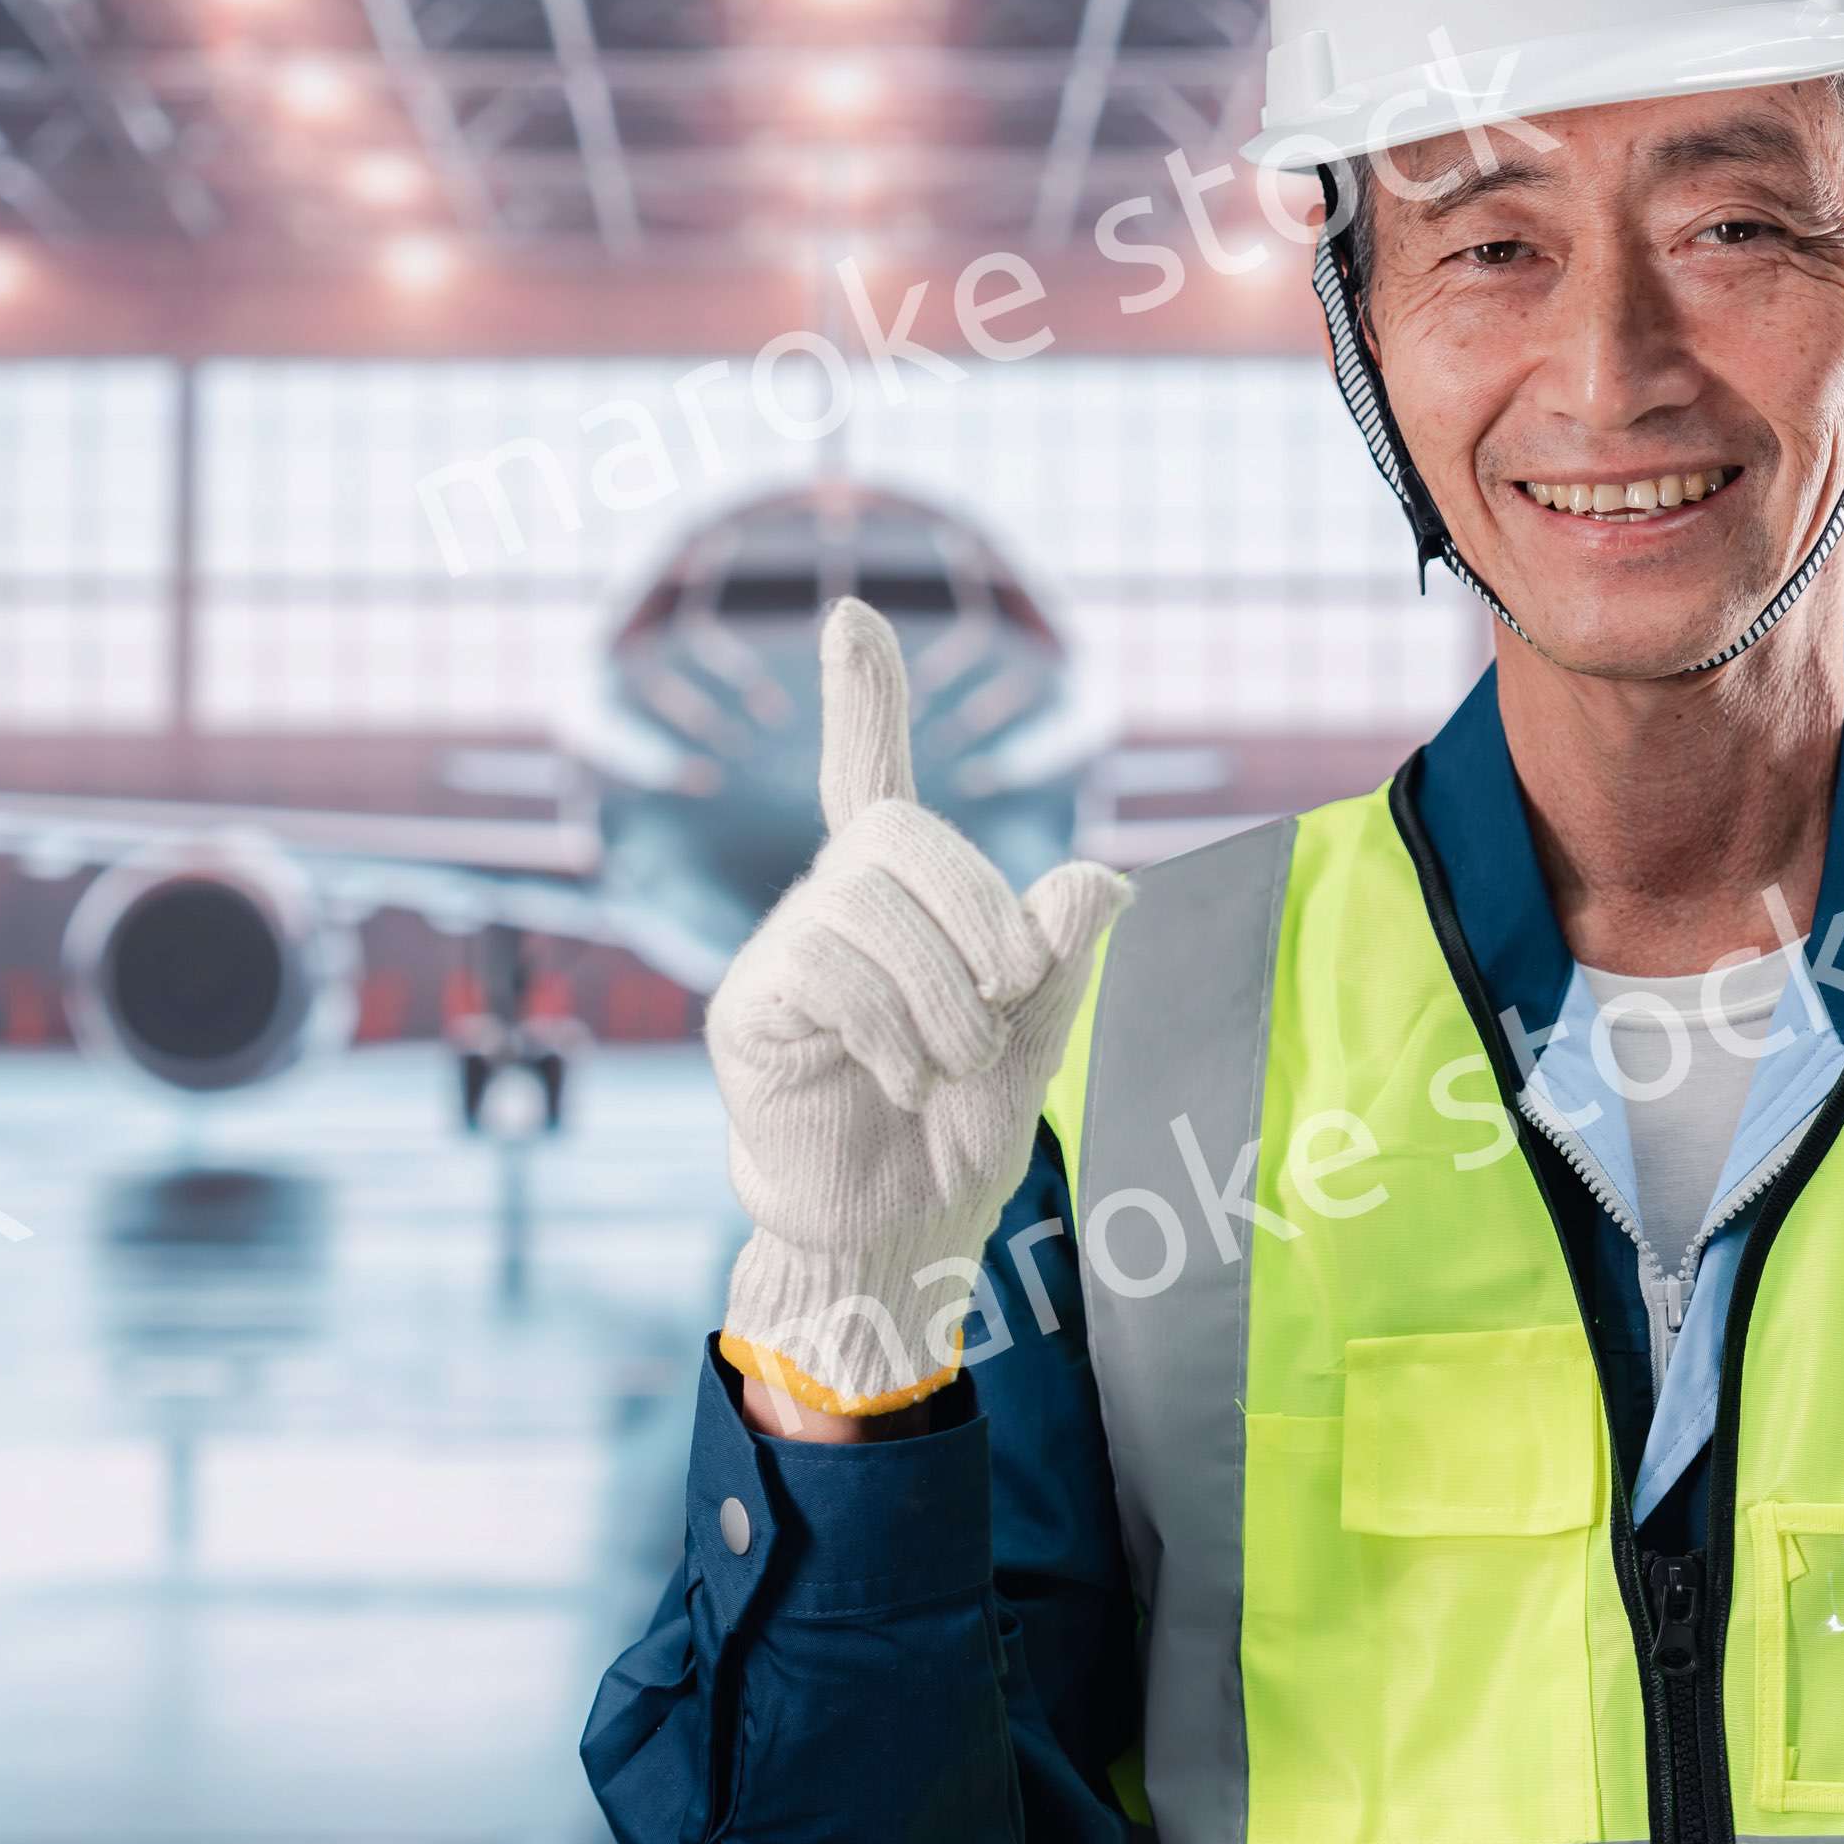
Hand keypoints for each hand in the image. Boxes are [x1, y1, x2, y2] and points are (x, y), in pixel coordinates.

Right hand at [708, 600, 1130, 1417]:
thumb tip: (1093, 879)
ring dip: (944, 995)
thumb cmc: (955, 1130)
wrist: (896, 1231)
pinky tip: (903, 1079)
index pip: (872, 775)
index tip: (853, 612)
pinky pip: (829, 970)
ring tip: (950, 1065)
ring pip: (867, 905)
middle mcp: (832, 906)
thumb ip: (1061, 956)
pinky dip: (894, 1029)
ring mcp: (783, 953)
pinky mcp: (750, 1009)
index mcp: (901, 900)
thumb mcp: (1035, 1038)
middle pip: (899, 835)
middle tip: (1009, 999)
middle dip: (978, 911)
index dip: (863, 697)